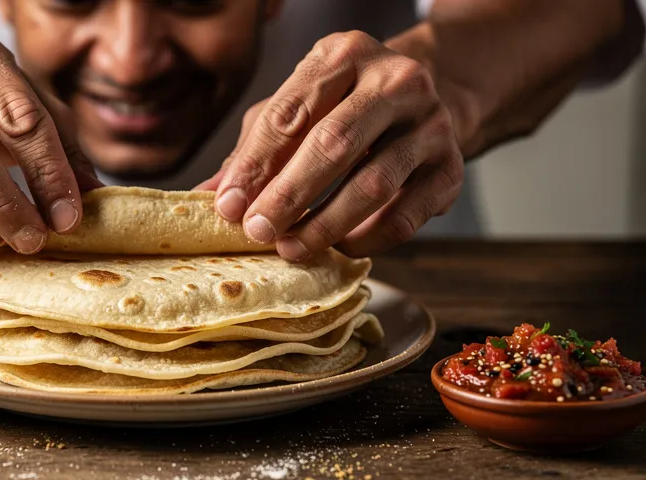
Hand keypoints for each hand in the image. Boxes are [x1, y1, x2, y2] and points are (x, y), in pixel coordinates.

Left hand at [198, 31, 463, 259]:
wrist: (420, 105)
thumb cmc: (340, 109)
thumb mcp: (292, 111)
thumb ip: (253, 151)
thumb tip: (206, 199)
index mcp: (343, 55)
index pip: (290, 112)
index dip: (255, 165)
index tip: (228, 207)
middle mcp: (393, 80)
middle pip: (334, 144)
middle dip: (289, 195)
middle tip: (258, 231)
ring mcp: (430, 122)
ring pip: (373, 184)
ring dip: (324, 224)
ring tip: (291, 248)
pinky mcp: (451, 167)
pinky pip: (406, 215)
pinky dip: (367, 239)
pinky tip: (340, 248)